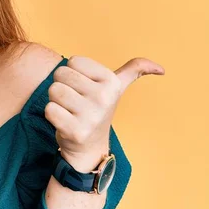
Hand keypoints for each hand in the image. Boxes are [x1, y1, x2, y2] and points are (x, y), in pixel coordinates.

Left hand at [45, 55, 164, 171]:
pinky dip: (52, 115)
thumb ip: (133, 71)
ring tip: (69, 110)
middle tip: (74, 100)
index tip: (84, 87)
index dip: (73, 73)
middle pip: (60, 74)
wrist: (90, 147)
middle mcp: (104, 97)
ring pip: (53, 90)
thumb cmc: (98, 110)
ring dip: (55, 100)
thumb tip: (160, 68)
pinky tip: (64, 122)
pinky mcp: (75, 131)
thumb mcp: (117, 89)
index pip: (73, 60)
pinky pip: (49, 109)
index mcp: (112, 82)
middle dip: (62, 86)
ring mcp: (90, 115)